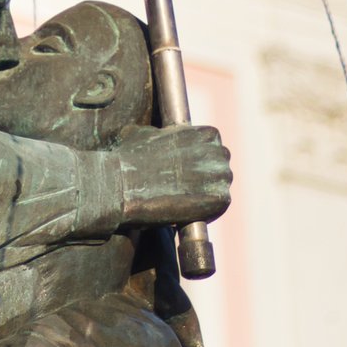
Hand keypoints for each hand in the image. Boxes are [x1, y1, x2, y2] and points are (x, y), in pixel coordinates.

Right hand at [114, 125, 231, 227]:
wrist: (124, 185)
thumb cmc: (128, 158)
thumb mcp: (143, 133)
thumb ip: (161, 134)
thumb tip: (156, 136)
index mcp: (207, 134)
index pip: (212, 146)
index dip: (198, 159)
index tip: (185, 169)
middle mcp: (219, 152)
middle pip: (220, 166)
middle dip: (206, 176)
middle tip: (185, 188)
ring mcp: (222, 176)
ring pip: (221, 186)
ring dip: (207, 193)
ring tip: (185, 201)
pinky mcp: (221, 199)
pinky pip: (220, 205)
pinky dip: (208, 211)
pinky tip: (189, 212)